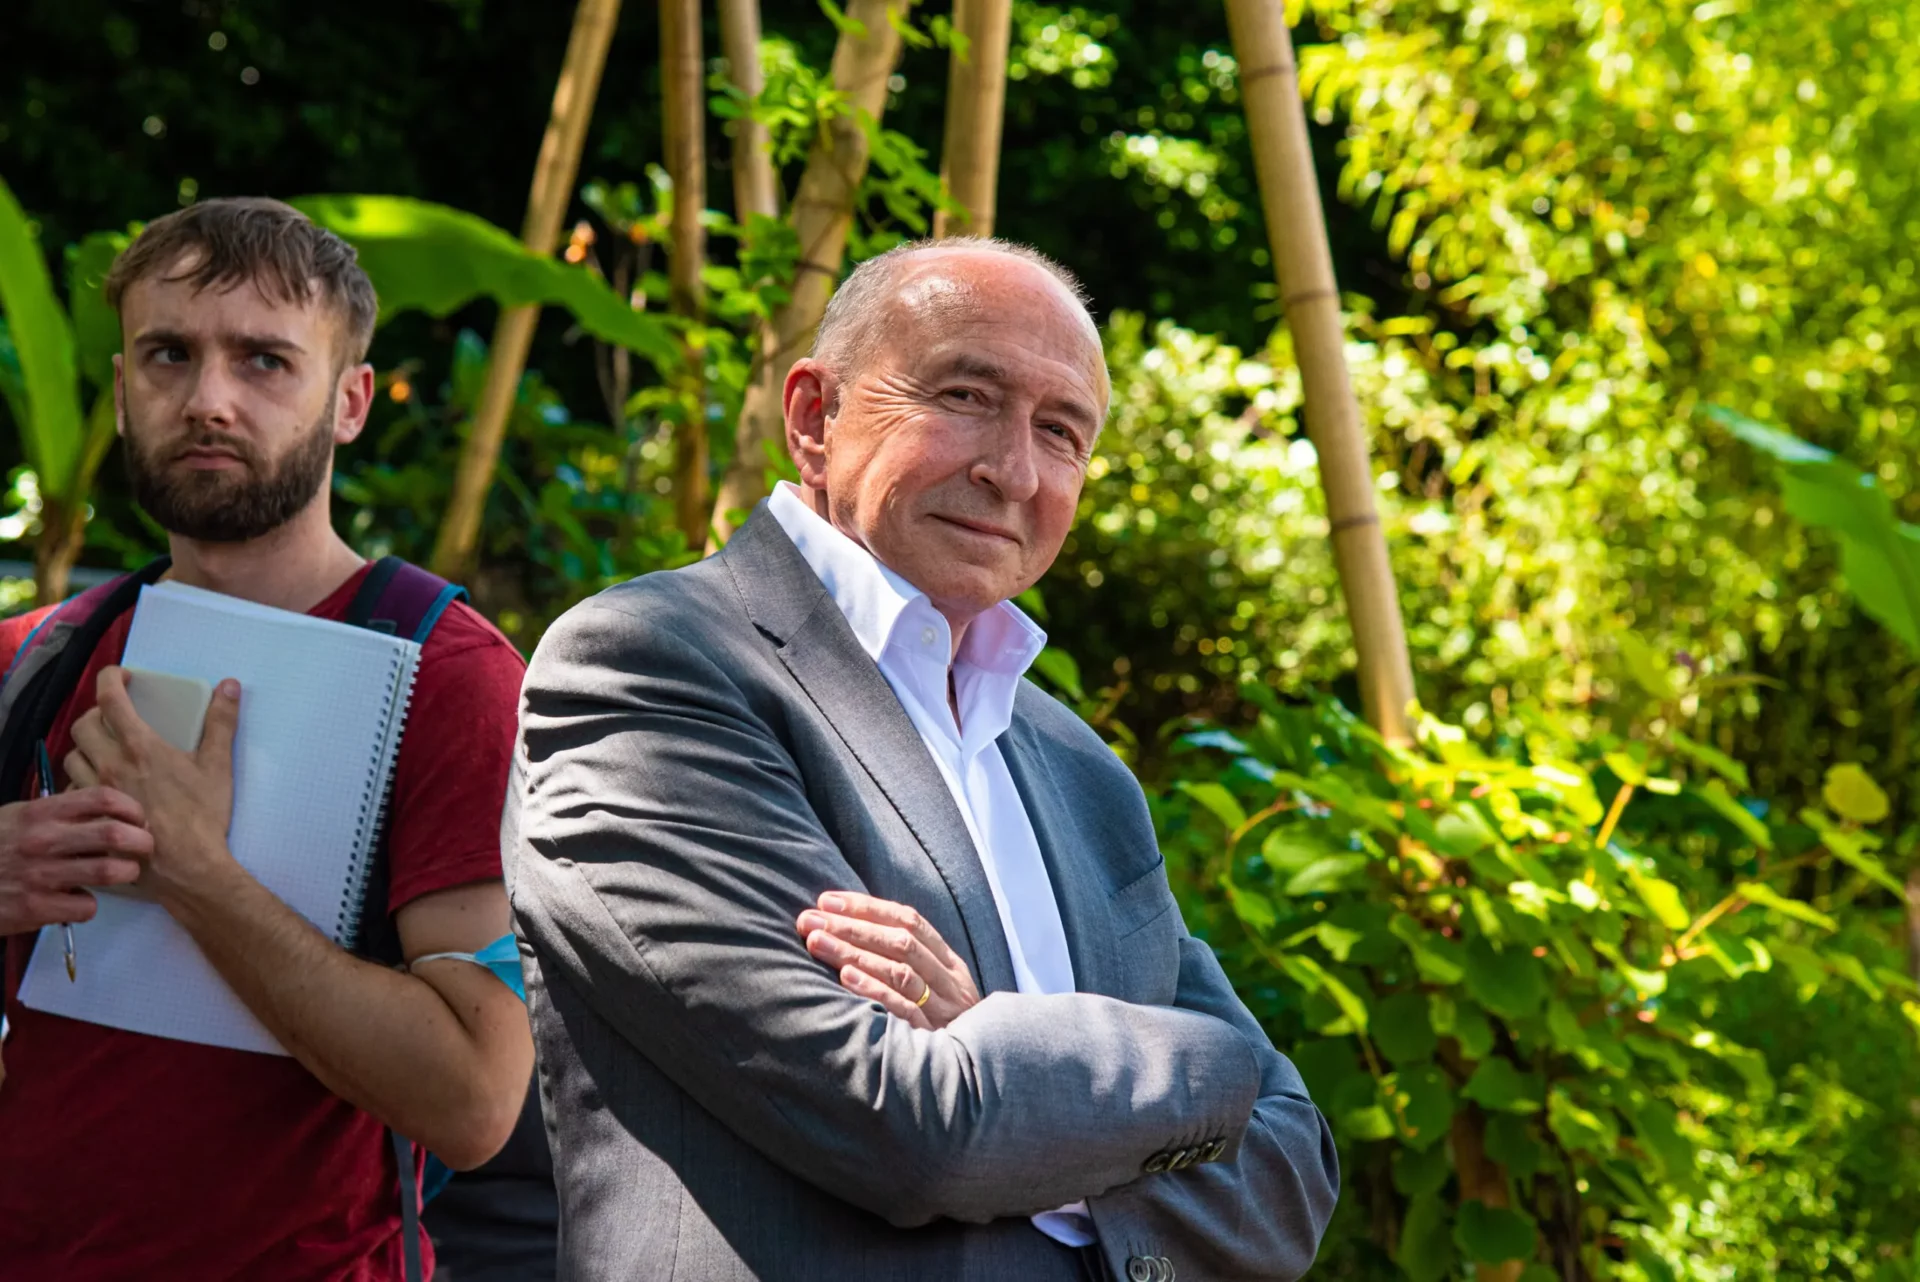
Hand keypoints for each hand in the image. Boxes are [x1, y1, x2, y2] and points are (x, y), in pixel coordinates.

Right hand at [0, 787, 151, 934]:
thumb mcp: (18, 816)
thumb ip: (58, 811)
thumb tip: (104, 808)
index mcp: (42, 812)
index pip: (103, 798)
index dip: (131, 807)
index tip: (138, 818)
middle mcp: (44, 840)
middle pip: (115, 834)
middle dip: (141, 842)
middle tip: (144, 848)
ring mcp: (41, 875)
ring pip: (110, 872)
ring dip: (126, 873)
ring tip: (123, 873)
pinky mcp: (37, 908)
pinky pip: (86, 907)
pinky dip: (89, 905)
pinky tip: (78, 901)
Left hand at [67, 666, 240, 907]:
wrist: (186, 866)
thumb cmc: (202, 817)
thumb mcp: (218, 766)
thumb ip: (221, 723)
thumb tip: (229, 687)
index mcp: (140, 747)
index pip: (110, 699)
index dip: (111, 678)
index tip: (121, 676)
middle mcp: (111, 765)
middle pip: (83, 724)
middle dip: (97, 712)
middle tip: (116, 716)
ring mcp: (97, 791)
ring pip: (72, 755)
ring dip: (86, 746)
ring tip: (105, 749)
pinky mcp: (92, 815)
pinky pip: (73, 787)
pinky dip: (82, 778)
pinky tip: (101, 784)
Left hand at [796, 892, 980, 1029]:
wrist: (979, 1075)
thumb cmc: (947, 1026)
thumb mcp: (940, 988)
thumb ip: (910, 961)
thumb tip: (853, 930)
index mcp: (949, 963)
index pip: (909, 921)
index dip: (868, 907)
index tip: (827, 901)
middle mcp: (949, 981)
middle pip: (900, 942)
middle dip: (852, 926)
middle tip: (810, 919)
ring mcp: (942, 1009)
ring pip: (899, 971)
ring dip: (854, 952)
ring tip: (816, 942)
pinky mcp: (932, 1037)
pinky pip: (903, 1009)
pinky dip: (874, 990)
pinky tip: (845, 978)